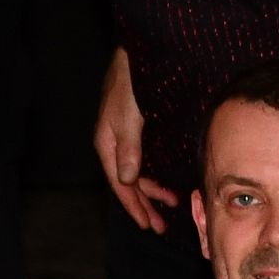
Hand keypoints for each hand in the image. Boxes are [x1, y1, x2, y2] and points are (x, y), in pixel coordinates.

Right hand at [94, 49, 179, 232]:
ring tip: (170, 205)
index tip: (148, 225)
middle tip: (161, 226)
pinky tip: (166, 180)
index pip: (120, 184)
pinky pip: (143, 160)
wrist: (139, 52)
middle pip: (128, 182)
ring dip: (152, 191)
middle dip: (144, 205)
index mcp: (107, 142)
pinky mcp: (137, 128)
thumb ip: (129, 146)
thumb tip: (128, 179)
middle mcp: (114, 142)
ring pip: (137, 172)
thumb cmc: (131, 81)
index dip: (134, 206)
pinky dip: (154, 174)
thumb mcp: (129, 114)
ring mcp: (125, 136)